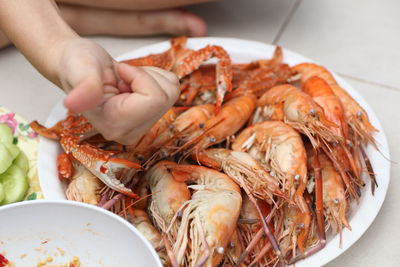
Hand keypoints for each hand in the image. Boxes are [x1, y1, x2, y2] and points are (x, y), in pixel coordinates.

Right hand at [57, 38, 178, 144]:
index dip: (139, 76)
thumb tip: (72, 104)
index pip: (154, 99)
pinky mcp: (151, 118)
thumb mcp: (79, 69)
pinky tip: (132, 83)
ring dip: (150, 76)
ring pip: (170, 92)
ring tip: (124, 80)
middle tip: (120, 77)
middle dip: (145, 77)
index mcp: (114, 126)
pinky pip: (171, 90)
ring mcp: (141, 127)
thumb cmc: (77, 65)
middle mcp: (130, 133)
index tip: (118, 72)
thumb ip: (84, 86)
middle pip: (164, 98)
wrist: (78, 64)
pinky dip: (154, 78)